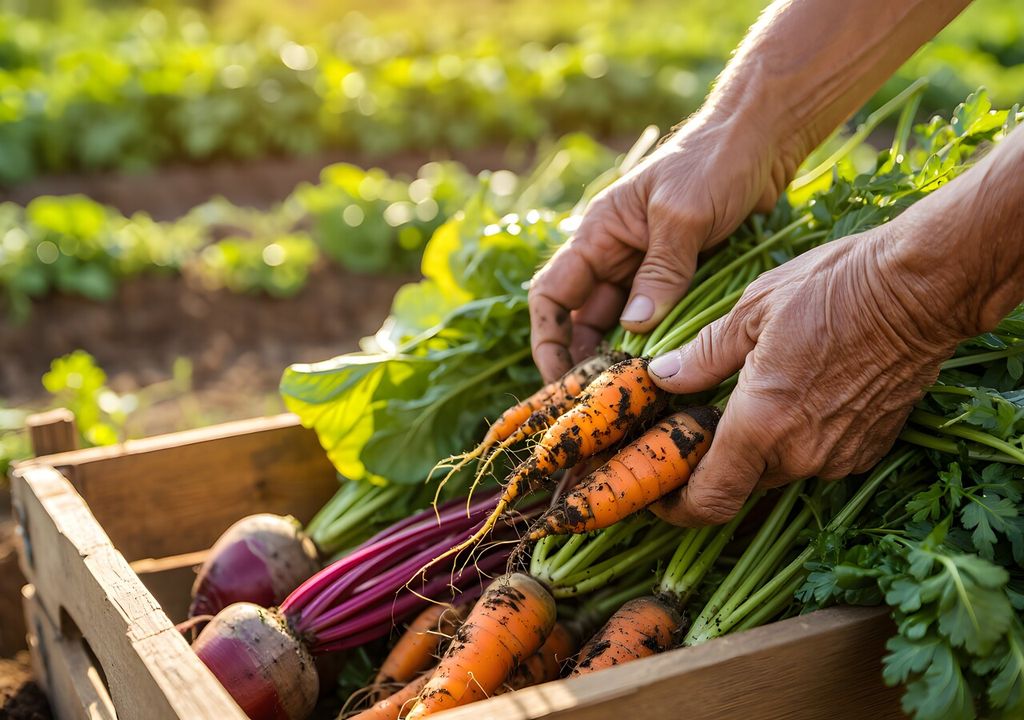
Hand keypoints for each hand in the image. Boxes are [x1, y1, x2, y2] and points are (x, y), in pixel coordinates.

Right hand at [528, 113, 795, 382]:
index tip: (558, 379)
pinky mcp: (680, 280)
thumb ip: (660, 271)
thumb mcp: (682, 214)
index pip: (552, 295)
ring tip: (636, 396)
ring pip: (624, 328)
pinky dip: (661, 348)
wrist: (762, 139)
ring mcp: (647, 271)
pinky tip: (671, 373)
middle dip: (588, 361)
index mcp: (598, 234)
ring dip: (627, 359)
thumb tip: (634, 329)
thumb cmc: (714, 162)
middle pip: (586, 321)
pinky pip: (661, 322)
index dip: (548, 339)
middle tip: (605, 402)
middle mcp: (615, 256)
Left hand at [646, 219, 967, 525]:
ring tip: (753, 397)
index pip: (710, 500)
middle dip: (715, 463)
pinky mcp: (870, 448)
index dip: (677, 508)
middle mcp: (801, 454)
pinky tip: (799, 394)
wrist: (922, 289)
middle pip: (741, 484)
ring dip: (759, 447)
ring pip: (780, 469)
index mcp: (761, 425)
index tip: (660, 494)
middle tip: (698, 425)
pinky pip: (818, 457)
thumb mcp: (752, 310)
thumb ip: (704, 355)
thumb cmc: (835, 288)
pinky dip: (798, 437)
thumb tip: (664, 377)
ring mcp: (840, 456)